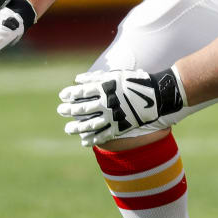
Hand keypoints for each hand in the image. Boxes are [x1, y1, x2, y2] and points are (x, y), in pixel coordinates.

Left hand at [57, 68, 184, 146]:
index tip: (62, 96)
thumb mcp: (115, 75)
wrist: (156, 95)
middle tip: (60, 111)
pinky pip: (103, 135)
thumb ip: (95, 77)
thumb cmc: (135, 82)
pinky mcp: (120, 127)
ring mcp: (113, 116)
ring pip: (91, 124)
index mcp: (105, 88)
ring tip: (68, 129)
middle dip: (70, 110)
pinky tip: (84, 141)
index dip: (71, 94)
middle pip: (84, 108)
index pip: (83, 92)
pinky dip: (93, 139)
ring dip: (78, 127)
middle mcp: (107, 103)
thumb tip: (77, 79)